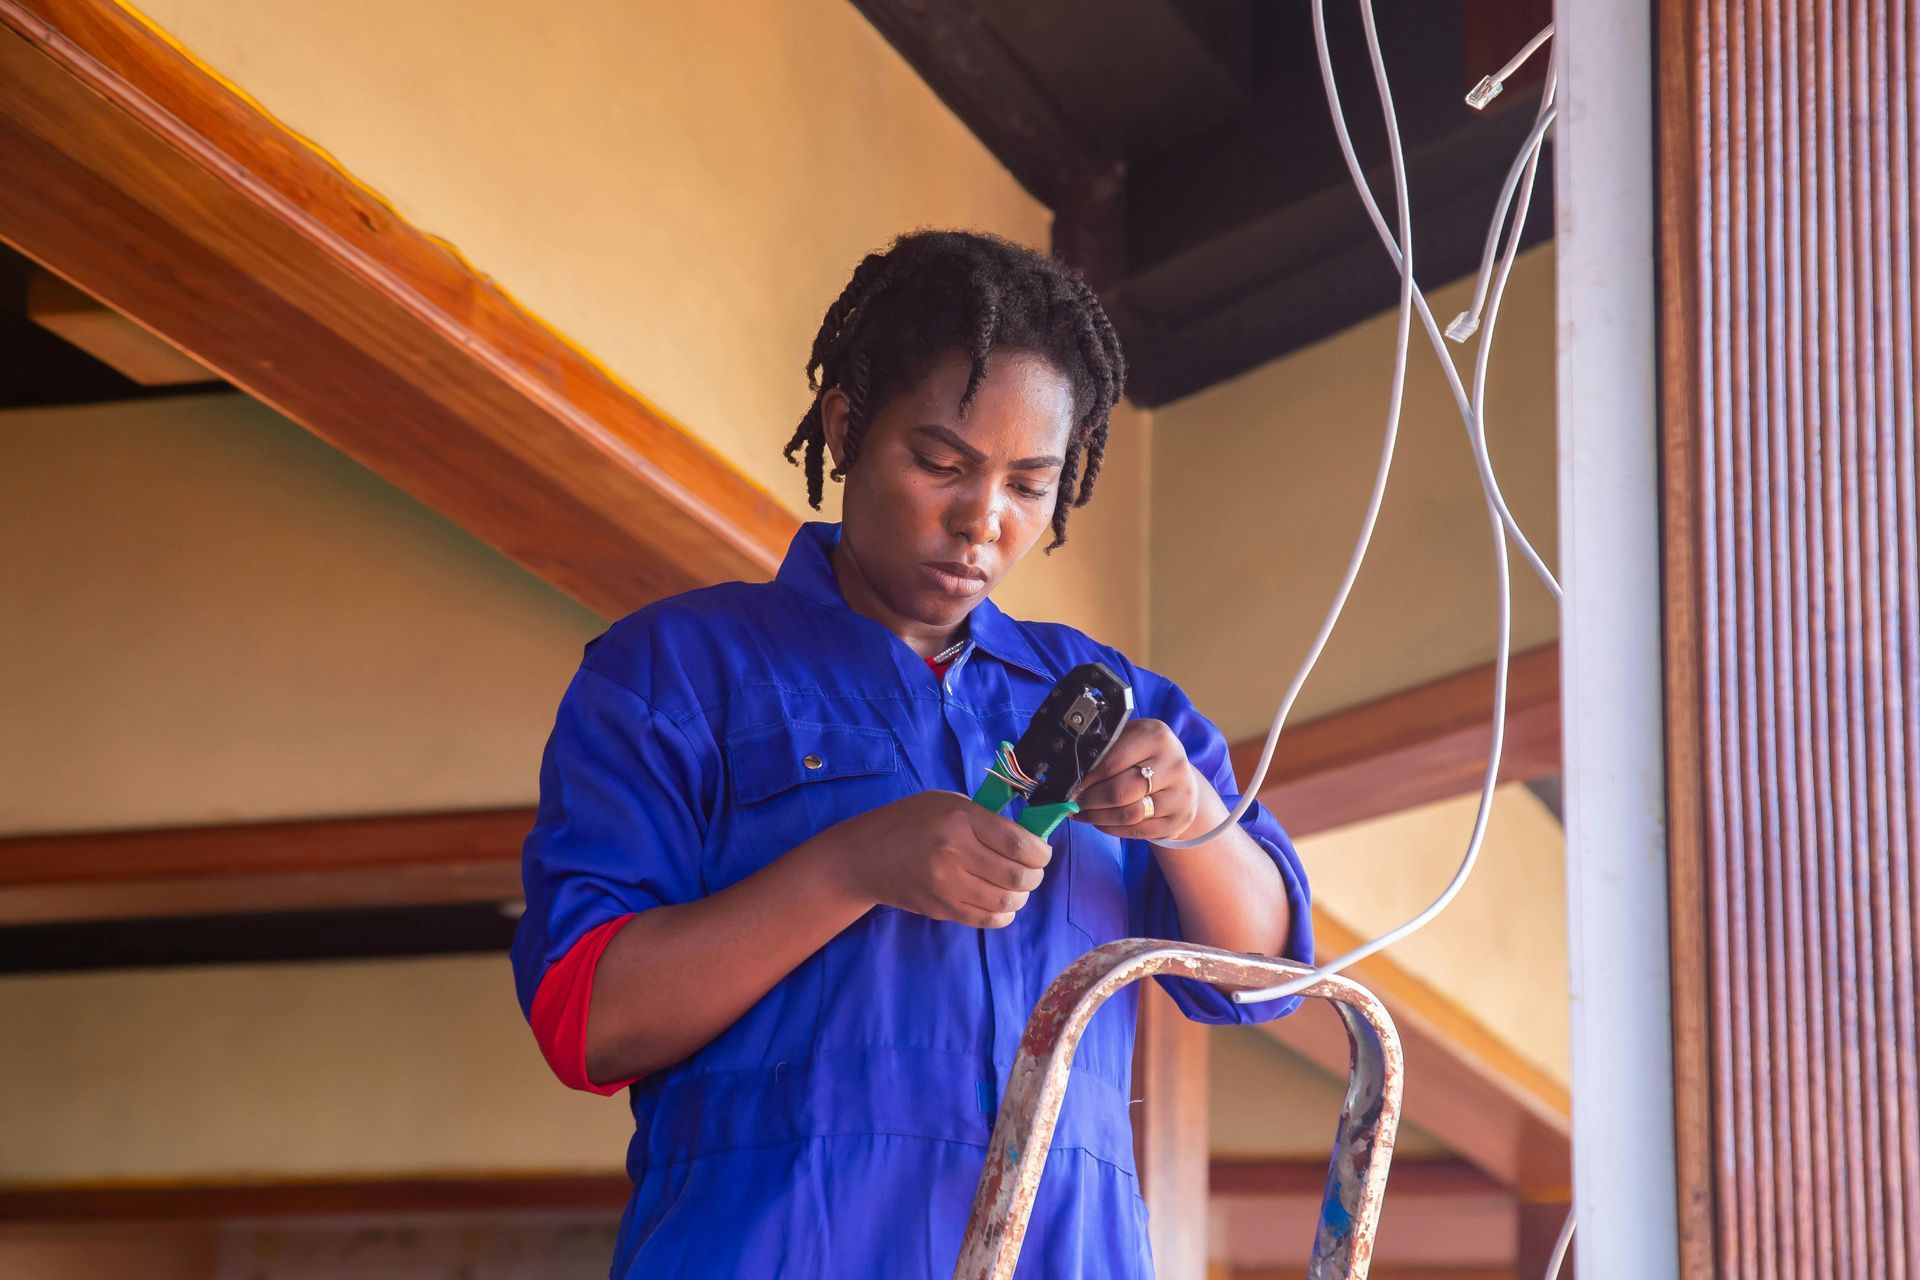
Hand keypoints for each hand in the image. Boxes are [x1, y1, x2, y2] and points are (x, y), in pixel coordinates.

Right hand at [827, 791, 1052, 927]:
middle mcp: (955, 853)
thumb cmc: (909, 822)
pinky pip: (987, 919)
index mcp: (960, 819)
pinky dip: (1004, 914)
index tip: (1042, 852)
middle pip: (1017, 876)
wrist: (865, 857)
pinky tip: (1000, 903)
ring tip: (1016, 887)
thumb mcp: (946, 802)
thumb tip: (1027, 836)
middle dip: (1034, 876)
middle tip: (1032, 871)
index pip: (1018, 843)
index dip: (1040, 852)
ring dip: (1021, 896)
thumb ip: (985, 818)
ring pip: (1006, 902)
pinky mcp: (942, 909)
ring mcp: (947, 886)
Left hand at [1070, 719, 1215, 840]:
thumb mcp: (1128, 740)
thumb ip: (1104, 751)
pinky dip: (1113, 829)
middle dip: (1090, 800)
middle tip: (1073, 803)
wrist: (1180, 778)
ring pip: (1129, 814)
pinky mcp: (1180, 818)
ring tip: (1082, 814)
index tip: (1070, 786)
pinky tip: (1101, 822)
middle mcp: (1173, 763)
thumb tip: (1070, 774)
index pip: (1112, 762)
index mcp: (1156, 736)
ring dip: (1098, 817)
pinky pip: (1138, 830)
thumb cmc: (1145, 756)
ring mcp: (1181, 793)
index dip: (1086, 778)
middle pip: (1120, 792)